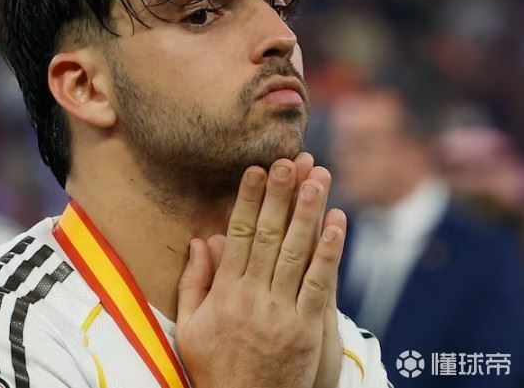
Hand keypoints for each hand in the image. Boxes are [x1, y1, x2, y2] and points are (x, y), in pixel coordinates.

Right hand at [176, 157, 346, 387]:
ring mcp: (282, 312)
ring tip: (317, 178)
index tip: (257, 170)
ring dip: (309, 213)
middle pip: (270, 235)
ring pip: (297, 253)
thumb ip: (194, 283)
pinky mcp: (307, 329)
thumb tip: (200, 240)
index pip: (238, 234)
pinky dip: (330, 253)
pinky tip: (337, 224)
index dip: (249, 199)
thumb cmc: (214, 367)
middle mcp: (253, 296)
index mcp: (224, 292)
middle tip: (290, 160)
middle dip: (281, 195)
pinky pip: (321, 285)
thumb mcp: (190, 327)